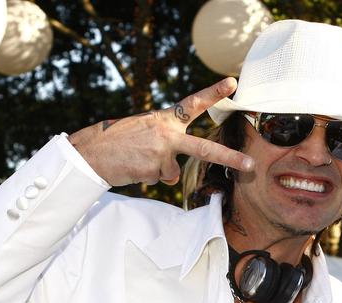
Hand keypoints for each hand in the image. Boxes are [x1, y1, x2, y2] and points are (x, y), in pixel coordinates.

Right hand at [69, 78, 253, 187]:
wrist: (90, 152)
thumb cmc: (118, 141)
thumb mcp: (145, 131)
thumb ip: (167, 144)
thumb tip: (175, 173)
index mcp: (165, 119)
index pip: (193, 103)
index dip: (213, 93)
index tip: (233, 83)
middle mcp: (167, 134)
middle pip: (205, 148)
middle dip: (230, 158)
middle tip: (250, 165)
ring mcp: (162, 153)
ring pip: (172, 172)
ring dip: (157, 170)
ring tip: (136, 159)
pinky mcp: (154, 170)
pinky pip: (159, 179)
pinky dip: (147, 176)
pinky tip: (133, 167)